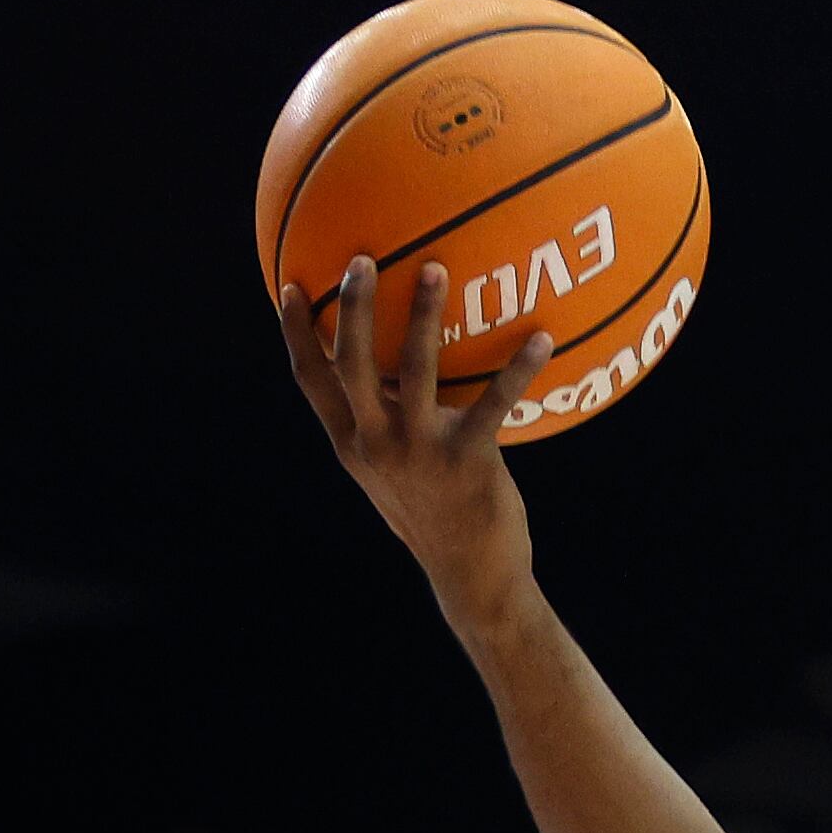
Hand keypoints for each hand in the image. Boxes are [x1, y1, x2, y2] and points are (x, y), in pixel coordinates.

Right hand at [276, 257, 554, 613]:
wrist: (469, 573)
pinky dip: (519, 369)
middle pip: (351, 362)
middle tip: (360, 259)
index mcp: (351, 442)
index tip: (290, 286)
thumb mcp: (389, 471)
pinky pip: (495, 403)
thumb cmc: (431, 514)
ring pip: (414, 369)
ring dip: (424, 315)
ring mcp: (419, 451)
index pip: (310, 379)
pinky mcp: (468, 460)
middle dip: (353, 307)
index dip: (296, 331)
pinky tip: (542, 339)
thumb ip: (379, 424)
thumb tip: (385, 370)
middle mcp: (376, 442)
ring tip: (435, 270)